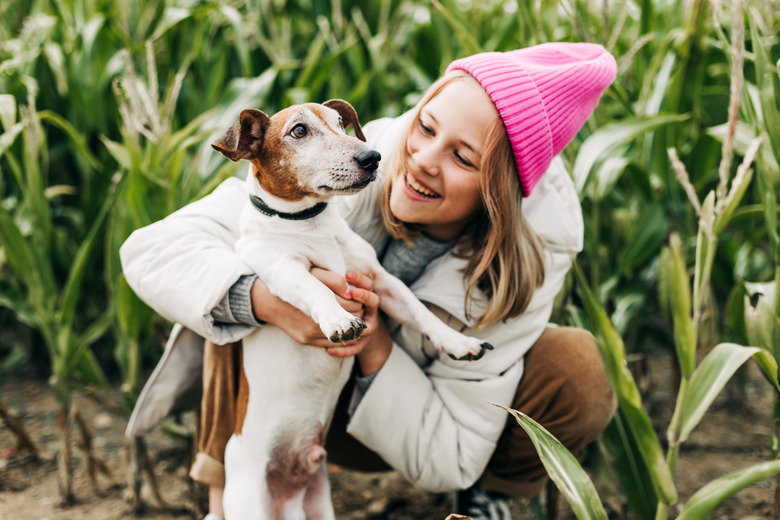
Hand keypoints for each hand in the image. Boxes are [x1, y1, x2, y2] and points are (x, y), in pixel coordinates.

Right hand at [249, 269, 370, 347]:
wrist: (268, 300)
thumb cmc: (293, 282)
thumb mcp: (313, 274)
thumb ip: (333, 279)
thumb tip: (350, 292)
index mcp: (318, 303)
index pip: (352, 306)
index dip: (358, 300)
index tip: (356, 295)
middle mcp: (313, 323)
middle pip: (349, 322)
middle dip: (356, 314)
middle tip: (356, 305)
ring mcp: (309, 334)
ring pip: (342, 337)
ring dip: (348, 328)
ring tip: (348, 316)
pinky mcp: (305, 341)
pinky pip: (330, 344)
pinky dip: (338, 337)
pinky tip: (339, 327)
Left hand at [325, 272, 392, 376]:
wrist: (357, 333)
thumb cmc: (341, 306)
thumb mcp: (340, 293)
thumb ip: (333, 282)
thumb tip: (324, 270)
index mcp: (365, 296)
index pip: (368, 284)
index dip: (360, 279)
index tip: (347, 273)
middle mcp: (370, 312)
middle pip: (373, 301)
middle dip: (363, 297)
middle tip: (351, 292)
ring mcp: (367, 329)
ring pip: (367, 327)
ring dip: (356, 324)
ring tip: (345, 324)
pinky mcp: (360, 344)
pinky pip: (354, 349)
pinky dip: (342, 350)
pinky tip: (328, 350)